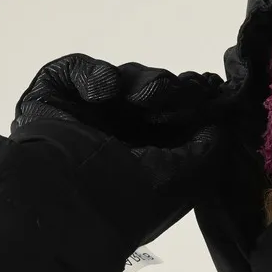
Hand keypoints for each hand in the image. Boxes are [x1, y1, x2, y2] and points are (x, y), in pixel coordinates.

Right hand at [11, 53, 235, 245]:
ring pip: (126, 80)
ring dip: (143, 83)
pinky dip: (95, 75)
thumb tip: (218, 124)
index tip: (211, 89)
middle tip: (183, 92)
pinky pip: (78, 70)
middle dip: (173, 91)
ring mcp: (86, 116)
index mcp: (151, 158)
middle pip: (155, 94)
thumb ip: (208, 150)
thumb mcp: (184, 180)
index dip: (195, 102)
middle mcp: (120, 137)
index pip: (177, 119)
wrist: (63, 201)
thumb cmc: (128, 199)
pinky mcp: (53, 96)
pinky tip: (104, 94)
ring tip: (146, 98)